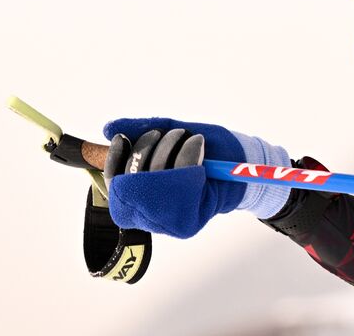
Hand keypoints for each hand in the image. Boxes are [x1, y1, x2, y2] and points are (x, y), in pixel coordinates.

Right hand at [103, 117, 289, 237]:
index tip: (123, 138)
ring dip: (171, 147)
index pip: (112, 183)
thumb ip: (141, 130)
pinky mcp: (187, 223)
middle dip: (147, 147)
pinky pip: (177, 184)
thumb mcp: (173, 132)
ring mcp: (167, 222)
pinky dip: (187, 156)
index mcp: (141, 195)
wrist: (245, 161)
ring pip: (152, 180)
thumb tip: (108, 129)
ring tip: (190, 139)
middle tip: (172, 134)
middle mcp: (149, 215)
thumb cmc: (209, 148)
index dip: (114, 160)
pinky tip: (198, 148)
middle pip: (129, 181)